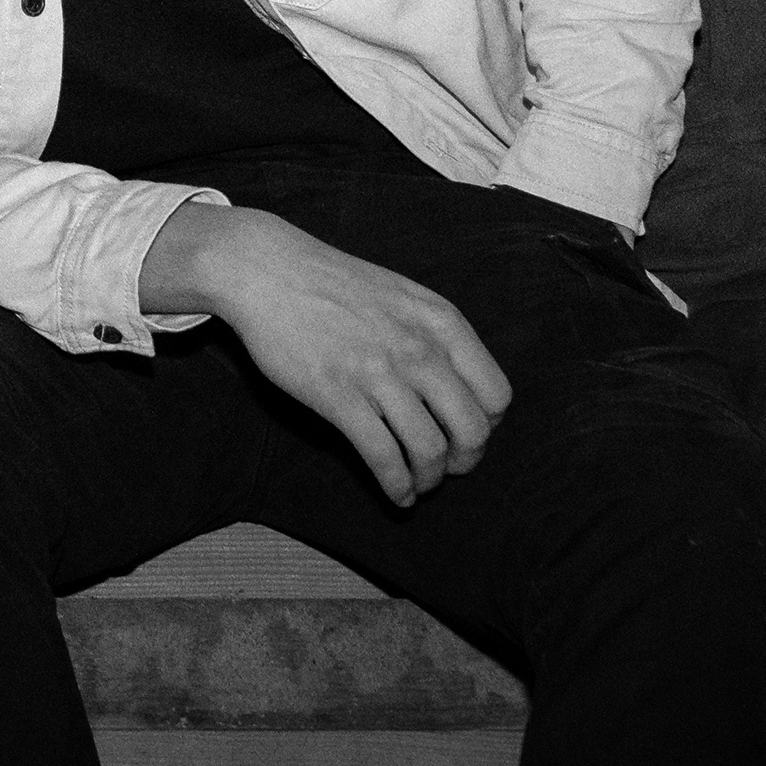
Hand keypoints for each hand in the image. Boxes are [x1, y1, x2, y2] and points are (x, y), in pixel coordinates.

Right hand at [145, 204, 511, 505]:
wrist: (268, 271)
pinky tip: (396, 493)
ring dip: (429, 479)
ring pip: (430, 450)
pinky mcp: (339, 396)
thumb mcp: (404, 295)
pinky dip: (396, 486)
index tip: (464, 433)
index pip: (496, 396)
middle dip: (464, 461)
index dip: (486, 426)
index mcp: (441, 323)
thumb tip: (458, 389)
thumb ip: (435, 336)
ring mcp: (379, 374)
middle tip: (448, 468)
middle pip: (472, 431)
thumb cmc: (334, 283)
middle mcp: (419, 349)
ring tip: (418, 483)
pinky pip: (383, 456)